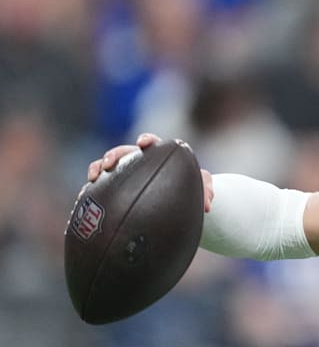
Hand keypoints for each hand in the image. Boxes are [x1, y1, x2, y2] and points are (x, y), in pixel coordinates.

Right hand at [87, 133, 214, 212]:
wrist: (175, 202)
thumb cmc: (188, 191)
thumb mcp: (201, 190)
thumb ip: (207, 191)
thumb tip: (208, 205)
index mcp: (158, 156)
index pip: (152, 143)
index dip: (147, 140)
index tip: (144, 143)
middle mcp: (138, 161)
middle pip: (123, 152)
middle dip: (114, 154)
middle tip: (110, 163)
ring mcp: (123, 174)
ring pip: (106, 166)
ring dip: (98, 167)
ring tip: (94, 176)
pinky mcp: (113, 188)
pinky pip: (98, 187)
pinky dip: (90, 190)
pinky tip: (82, 198)